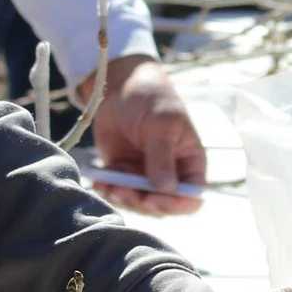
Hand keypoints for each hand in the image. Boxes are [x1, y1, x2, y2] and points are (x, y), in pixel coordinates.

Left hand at [85, 55, 205, 215]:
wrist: (121, 87)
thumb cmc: (151, 99)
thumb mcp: (160, 124)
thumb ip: (162, 156)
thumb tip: (167, 189)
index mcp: (189, 161)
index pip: (192, 195)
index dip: (177, 204)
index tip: (154, 199)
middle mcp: (170, 173)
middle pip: (163, 205)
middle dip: (143, 203)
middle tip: (123, 190)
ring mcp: (146, 174)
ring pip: (139, 203)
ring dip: (124, 199)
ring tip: (109, 186)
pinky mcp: (124, 172)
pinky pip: (118, 192)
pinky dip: (108, 191)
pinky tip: (99, 183)